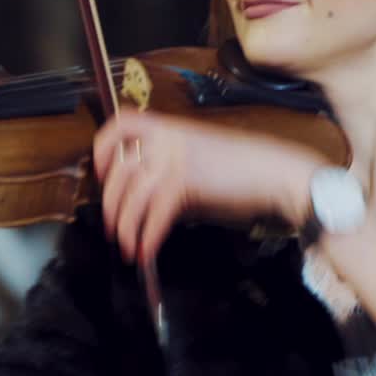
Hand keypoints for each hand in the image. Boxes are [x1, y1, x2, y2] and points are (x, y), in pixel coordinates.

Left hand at [92, 109, 321, 263]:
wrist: (273, 171)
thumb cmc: (243, 168)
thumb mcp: (198, 157)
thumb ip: (169, 169)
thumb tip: (145, 196)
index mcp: (169, 127)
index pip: (121, 123)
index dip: (103, 148)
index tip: (101, 173)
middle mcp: (166, 139)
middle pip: (119, 170)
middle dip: (111, 203)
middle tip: (112, 225)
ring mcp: (173, 159)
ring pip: (132, 197)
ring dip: (125, 227)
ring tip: (127, 245)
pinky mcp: (183, 183)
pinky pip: (154, 215)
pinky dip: (147, 238)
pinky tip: (146, 252)